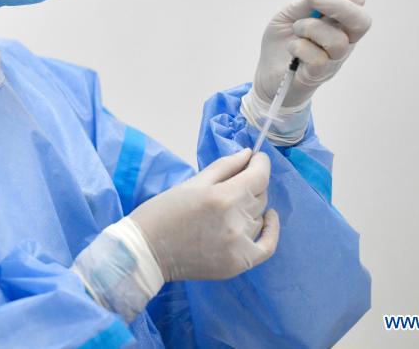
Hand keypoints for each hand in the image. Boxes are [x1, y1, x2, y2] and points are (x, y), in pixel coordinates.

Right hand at [128, 149, 279, 281]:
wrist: (146, 252)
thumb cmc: (163, 212)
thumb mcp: (191, 183)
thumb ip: (224, 167)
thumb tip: (249, 154)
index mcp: (222, 196)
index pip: (260, 176)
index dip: (261, 163)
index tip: (256, 159)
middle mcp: (236, 221)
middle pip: (260, 196)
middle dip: (251, 184)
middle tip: (234, 183)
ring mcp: (239, 245)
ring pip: (259, 217)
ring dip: (250, 208)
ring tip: (231, 207)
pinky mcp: (239, 263)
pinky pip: (268, 245)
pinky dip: (271, 230)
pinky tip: (267, 219)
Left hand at [252, 0, 371, 109]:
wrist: (269, 73)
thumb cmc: (284, 42)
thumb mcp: (290, 15)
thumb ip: (305, 4)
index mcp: (340, 22)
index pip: (357, 1)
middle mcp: (344, 41)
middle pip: (362, 21)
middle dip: (337, 4)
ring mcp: (333, 60)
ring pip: (338, 41)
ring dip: (310, 27)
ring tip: (296, 30)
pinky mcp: (318, 75)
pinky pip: (318, 59)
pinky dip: (299, 48)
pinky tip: (291, 48)